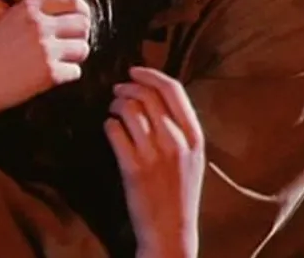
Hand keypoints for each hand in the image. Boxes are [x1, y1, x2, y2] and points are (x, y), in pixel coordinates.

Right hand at [0, 0, 93, 124]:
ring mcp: (45, 49)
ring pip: (83, 49)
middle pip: (83, 24)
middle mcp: (39, 25)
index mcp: (29, 8)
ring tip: (56, 61)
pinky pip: (75, 71)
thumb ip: (38, 12)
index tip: (80, 20)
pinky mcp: (49, 73)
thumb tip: (75, 12)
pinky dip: (66, 75)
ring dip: (74, 57)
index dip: (82, 10)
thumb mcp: (10, 20)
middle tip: (69, 45)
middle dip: (80, 36)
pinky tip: (48, 76)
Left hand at [105, 67, 204, 257]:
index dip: (151, 75)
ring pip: (130, 110)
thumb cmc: (180, 194)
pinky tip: (109, 128)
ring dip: (116, 104)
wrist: (172, 232)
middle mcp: (176, 141)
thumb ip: (181, 128)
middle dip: (127, 87)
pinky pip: (115, 132)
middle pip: (148, 96)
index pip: (173, 90)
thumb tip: (157, 96)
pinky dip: (109, 124)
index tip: (135, 71)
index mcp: (194, 136)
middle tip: (117, 90)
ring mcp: (155, 154)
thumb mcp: (193, 158)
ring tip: (112, 109)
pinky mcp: (133, 168)